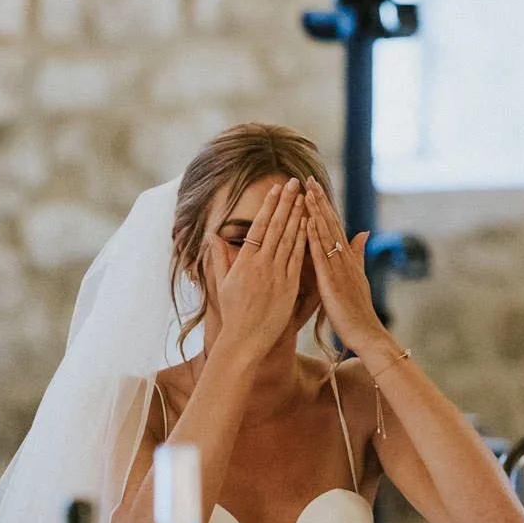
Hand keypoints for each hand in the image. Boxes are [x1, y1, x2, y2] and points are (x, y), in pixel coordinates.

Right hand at [211, 179, 306, 359]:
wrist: (245, 339)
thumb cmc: (233, 312)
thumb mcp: (221, 283)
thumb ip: (220, 257)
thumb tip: (213, 236)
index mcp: (244, 262)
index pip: (258, 226)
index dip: (268, 206)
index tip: (276, 189)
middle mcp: (261, 265)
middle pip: (276, 227)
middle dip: (286, 203)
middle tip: (294, 183)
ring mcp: (277, 275)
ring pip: (289, 240)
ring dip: (298, 216)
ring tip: (304, 197)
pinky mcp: (289, 286)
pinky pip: (298, 259)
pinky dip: (304, 241)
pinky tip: (310, 226)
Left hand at [303, 180, 383, 357]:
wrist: (366, 333)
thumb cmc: (358, 310)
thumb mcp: (358, 277)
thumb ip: (358, 254)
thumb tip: (362, 233)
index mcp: (346, 258)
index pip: (334, 226)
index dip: (324, 206)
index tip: (314, 188)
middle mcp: (344, 258)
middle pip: (330, 223)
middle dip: (319, 201)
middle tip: (308, 179)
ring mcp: (339, 268)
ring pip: (326, 234)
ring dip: (316, 211)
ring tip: (306, 191)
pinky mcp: (332, 280)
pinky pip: (321, 255)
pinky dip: (315, 237)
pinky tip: (307, 222)